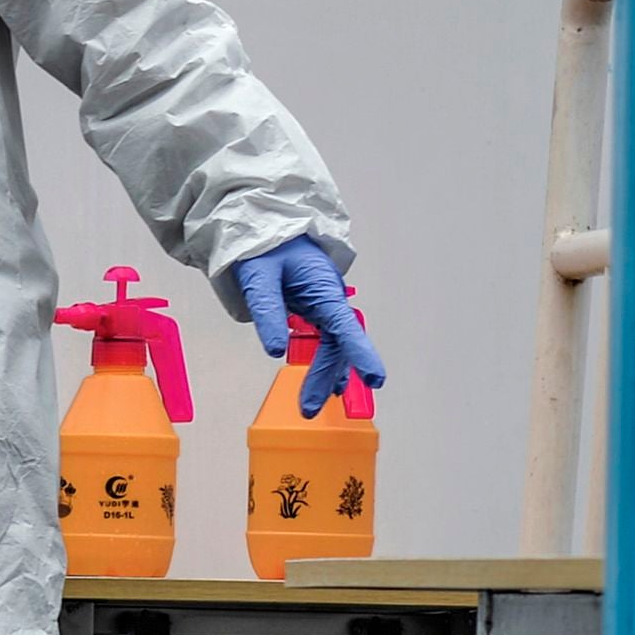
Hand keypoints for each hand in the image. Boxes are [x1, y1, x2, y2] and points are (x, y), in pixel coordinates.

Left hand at [233, 234, 386, 415]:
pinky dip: (323, 362)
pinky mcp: (311, 310)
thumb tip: (276, 351)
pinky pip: (323, 340)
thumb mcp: (258, 277)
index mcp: (322, 289)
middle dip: (326, 376)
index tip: (376, 378)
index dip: (361, 353)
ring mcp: (321, 306)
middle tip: (307, 408)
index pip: (345, 328)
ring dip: (324, 373)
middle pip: (336, 345)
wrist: (262, 226)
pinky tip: (325, 383)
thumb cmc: (263, 247)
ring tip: (312, 403)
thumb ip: (268, 312)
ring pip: (330, 346)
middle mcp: (327, 300)